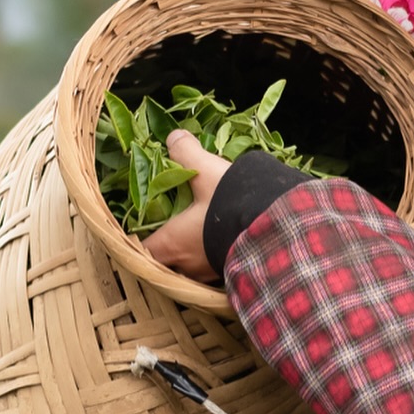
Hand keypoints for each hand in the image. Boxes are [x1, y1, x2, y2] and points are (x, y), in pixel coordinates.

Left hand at [142, 130, 230, 282]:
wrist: (277, 227)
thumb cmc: (230, 203)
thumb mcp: (207, 171)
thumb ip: (186, 153)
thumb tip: (174, 138)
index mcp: (171, 243)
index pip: (140, 250)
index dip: (136, 239)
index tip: (140, 227)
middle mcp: (186, 266)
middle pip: (163, 265)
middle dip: (164, 251)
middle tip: (168, 232)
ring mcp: (209, 275)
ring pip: (189, 270)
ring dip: (189, 256)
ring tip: (195, 238)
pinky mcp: (231, 275)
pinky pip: (213, 271)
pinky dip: (212, 259)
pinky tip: (220, 245)